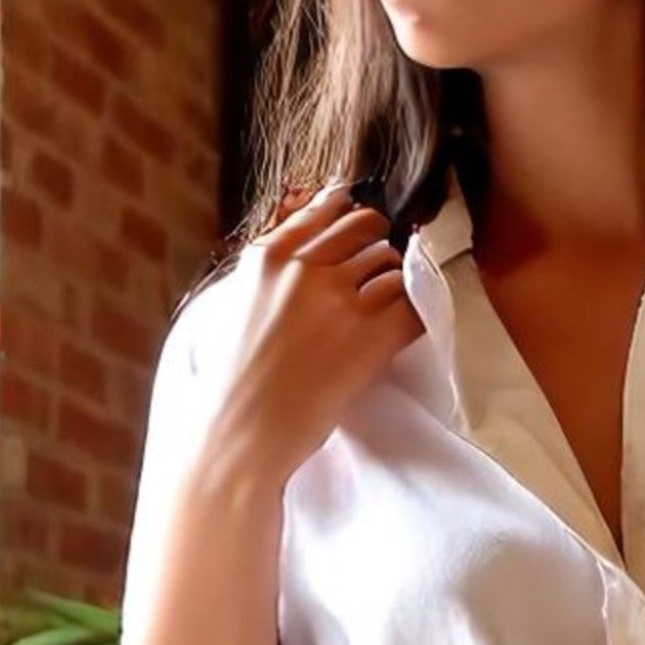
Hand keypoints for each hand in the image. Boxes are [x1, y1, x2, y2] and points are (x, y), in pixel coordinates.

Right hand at [203, 184, 421, 489]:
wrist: (243, 433)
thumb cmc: (229, 383)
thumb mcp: (231, 307)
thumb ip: (265, 274)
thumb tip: (295, 255)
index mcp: (269, 258)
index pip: (322, 211)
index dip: (345, 213)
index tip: (355, 221)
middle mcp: (307, 270)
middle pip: (365, 230)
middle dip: (377, 244)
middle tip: (377, 267)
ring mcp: (342, 302)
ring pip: (391, 266)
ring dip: (394, 283)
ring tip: (384, 306)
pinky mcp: (370, 339)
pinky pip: (411, 308)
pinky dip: (415, 314)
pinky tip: (407, 325)